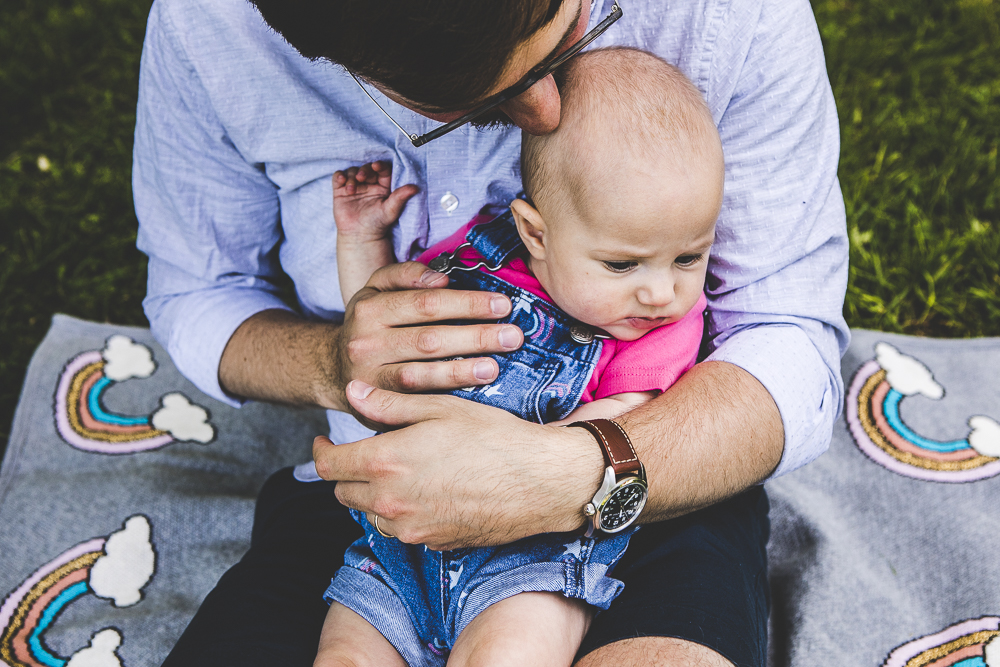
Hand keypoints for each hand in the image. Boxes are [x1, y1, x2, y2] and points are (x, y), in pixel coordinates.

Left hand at [314, 381, 604, 549]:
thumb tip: (352, 393)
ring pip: (369, 514)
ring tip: (398, 470)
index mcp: (386, 462)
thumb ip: (388, 405)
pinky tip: (426, 490)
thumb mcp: (440, 408)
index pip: (327, 464)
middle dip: (345, 472)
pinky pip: (401, 528)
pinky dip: (400, 511)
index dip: (319, 450)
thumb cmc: (494, 437)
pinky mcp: (432, 543)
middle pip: (342, 493)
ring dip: (371, 494)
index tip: (324, 441)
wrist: (540, 482)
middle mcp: (390, 502)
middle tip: (364, 452)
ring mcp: (411, 528)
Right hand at [327, 261, 524, 414]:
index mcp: (371, 308)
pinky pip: (413, 401)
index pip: (426, 303)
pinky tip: (471, 395)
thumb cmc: (371, 324)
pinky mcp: (375, 407)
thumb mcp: (377, 289)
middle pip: (428, 339)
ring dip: (459, 372)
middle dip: (475, 337)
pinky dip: (443, 397)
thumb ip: (405, 275)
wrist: (334, 368)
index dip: (467, 303)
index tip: (503, 304)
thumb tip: (441, 278)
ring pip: (419, 375)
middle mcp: (367, 342)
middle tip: (512, 336)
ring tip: (494, 368)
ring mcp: (369, 378)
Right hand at [333, 161, 417, 242]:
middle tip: (361, 178)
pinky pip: (338, 177)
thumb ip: (400, 197)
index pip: (382, 170)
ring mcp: (355, 186)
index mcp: (383, 186)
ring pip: (352, 172)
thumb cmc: (378, 224)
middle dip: (363, 170)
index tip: (376, 166)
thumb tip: (415, 187)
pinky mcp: (341, 191)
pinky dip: (339, 176)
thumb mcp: (390, 210)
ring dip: (351, 176)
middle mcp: (369, 184)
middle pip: (366, 169)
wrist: (360, 236)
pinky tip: (341, 180)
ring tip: (351, 189)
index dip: (379, 166)